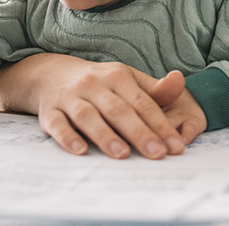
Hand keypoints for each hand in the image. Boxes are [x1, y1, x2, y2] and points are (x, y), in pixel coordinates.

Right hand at [0, 55, 203, 159]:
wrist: (52, 74)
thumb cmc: (99, 83)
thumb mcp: (127, 79)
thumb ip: (154, 88)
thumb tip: (179, 82)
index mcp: (117, 76)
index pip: (142, 103)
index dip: (160, 124)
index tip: (175, 146)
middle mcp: (94, 85)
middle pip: (119, 110)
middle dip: (139, 133)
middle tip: (157, 154)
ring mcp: (70, 97)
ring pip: (88, 116)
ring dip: (105, 135)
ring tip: (122, 154)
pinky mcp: (49, 112)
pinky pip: (57, 125)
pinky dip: (68, 137)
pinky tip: (80, 151)